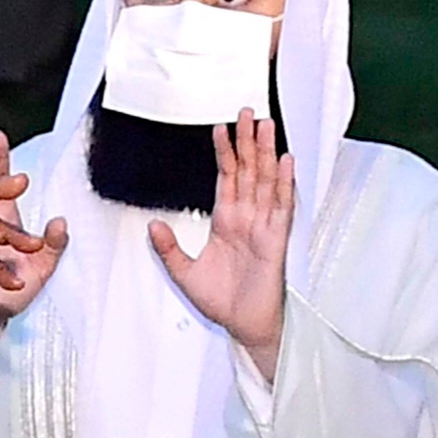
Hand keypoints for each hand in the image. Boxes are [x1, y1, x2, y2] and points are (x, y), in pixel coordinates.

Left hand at [149, 110, 292, 381]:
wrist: (243, 325)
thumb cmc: (221, 300)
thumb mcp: (184, 273)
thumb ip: (169, 249)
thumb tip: (153, 226)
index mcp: (226, 220)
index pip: (226, 178)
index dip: (224, 152)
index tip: (221, 127)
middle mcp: (246, 218)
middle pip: (248, 171)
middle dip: (248, 142)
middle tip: (248, 111)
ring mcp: (263, 226)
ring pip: (266, 181)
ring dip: (266, 154)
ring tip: (266, 126)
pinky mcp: (276, 240)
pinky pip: (281, 207)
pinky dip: (284, 184)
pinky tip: (285, 162)